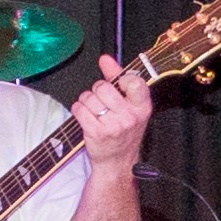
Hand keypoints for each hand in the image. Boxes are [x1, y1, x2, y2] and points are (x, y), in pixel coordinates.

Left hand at [70, 53, 152, 167]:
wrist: (118, 161)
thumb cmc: (124, 130)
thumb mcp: (129, 105)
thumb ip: (117, 78)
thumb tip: (105, 59)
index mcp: (142, 106)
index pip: (134, 82)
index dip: (122, 79)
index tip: (119, 84)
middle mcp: (130, 116)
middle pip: (103, 87)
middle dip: (98, 91)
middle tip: (102, 101)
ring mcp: (113, 126)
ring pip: (89, 97)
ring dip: (87, 101)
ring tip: (95, 111)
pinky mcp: (97, 133)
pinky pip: (79, 109)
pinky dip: (78, 109)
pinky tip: (86, 116)